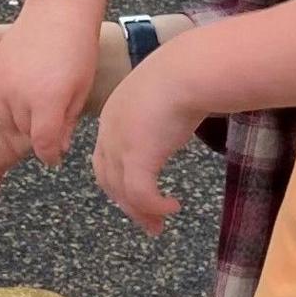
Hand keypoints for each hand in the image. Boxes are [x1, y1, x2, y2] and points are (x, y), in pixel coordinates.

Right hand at [0, 7, 107, 167]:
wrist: (59, 13)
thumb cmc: (77, 50)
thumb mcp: (79, 91)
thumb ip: (66, 124)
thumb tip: (57, 148)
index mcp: (46, 104)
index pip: (45, 146)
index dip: (52, 154)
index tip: (56, 153)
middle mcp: (19, 96)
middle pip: (24, 134)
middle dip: (37, 133)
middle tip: (52, 120)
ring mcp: (1, 84)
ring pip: (5, 121)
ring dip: (19, 120)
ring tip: (36, 104)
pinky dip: (4, 104)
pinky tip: (20, 93)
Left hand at [91, 57, 202, 233]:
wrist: (189, 71)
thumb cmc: (185, 75)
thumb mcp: (164, 95)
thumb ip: (159, 114)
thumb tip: (174, 121)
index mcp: (113, 116)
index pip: (105, 159)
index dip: (118, 181)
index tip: (135, 197)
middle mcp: (109, 132)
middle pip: (109, 179)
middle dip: (127, 204)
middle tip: (148, 222)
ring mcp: (121, 145)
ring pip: (123, 191)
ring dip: (141, 212)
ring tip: (158, 225)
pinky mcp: (138, 157)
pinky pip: (141, 194)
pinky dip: (155, 206)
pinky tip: (173, 207)